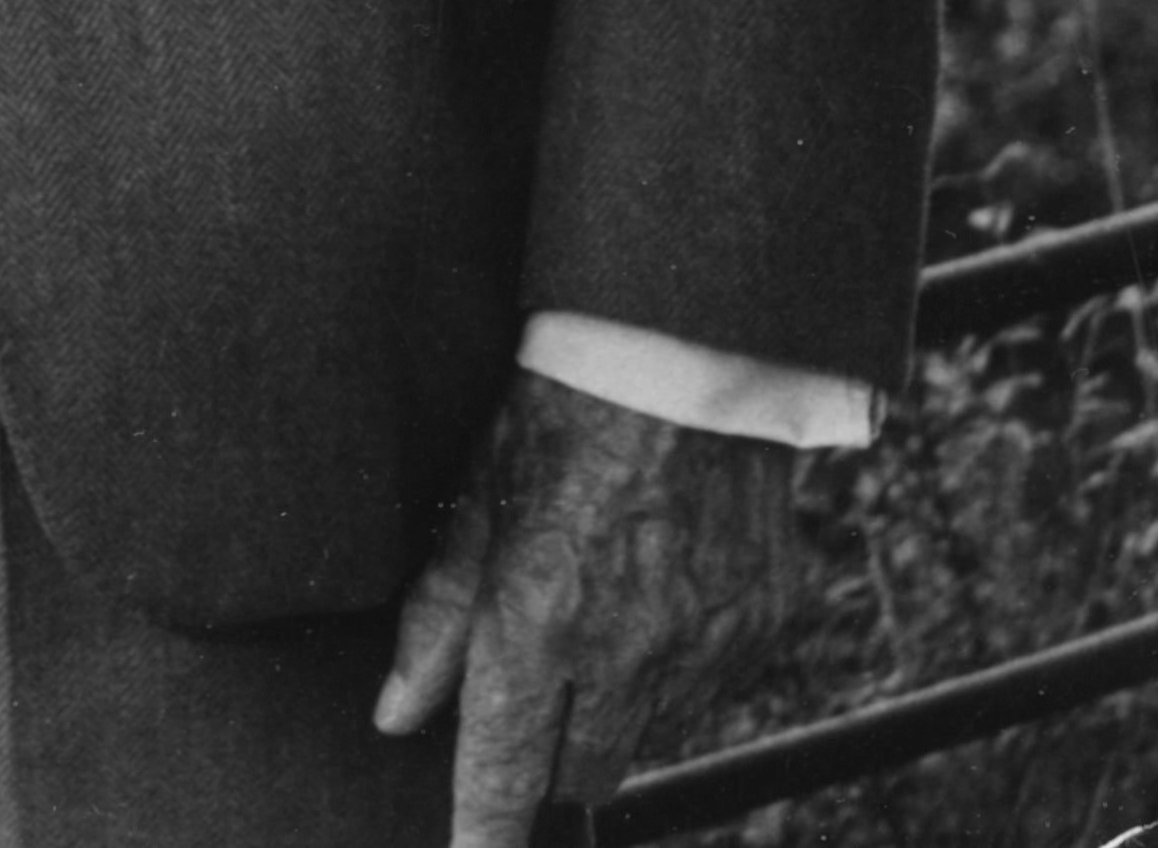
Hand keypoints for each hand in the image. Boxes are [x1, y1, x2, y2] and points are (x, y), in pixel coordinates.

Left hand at [378, 370, 798, 844]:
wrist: (688, 357)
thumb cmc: (557, 416)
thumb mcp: (473, 502)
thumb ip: (437, 619)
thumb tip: (396, 715)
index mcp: (542, 619)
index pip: (507, 766)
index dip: (486, 828)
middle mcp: (630, 652)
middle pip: (584, 773)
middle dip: (550, 760)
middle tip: (531, 694)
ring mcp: (707, 647)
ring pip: (648, 735)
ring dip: (611, 708)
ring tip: (596, 606)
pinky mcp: (761, 629)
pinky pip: (708, 689)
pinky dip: (672, 668)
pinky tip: (653, 589)